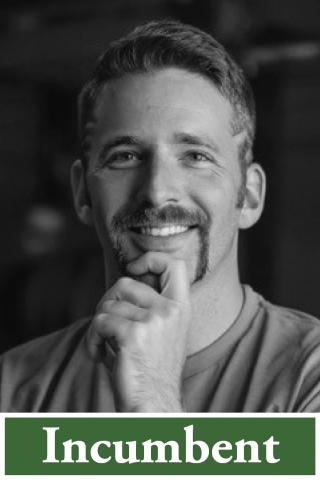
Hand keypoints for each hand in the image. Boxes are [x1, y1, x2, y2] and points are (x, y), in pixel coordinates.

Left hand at [87, 252, 190, 411]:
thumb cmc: (150, 369)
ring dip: (97, 326)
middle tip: (106, 324)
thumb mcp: (160, 330)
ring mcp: (154, 321)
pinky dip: (91, 340)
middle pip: (125, 282)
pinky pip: (99, 322)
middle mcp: (171, 310)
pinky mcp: (133, 334)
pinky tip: (99, 356)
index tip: (134, 269)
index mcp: (180, 308)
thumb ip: (149, 304)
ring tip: (104, 346)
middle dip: (107, 301)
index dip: (151, 258)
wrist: (153, 404)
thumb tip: (125, 280)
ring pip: (107, 305)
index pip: (175, 264)